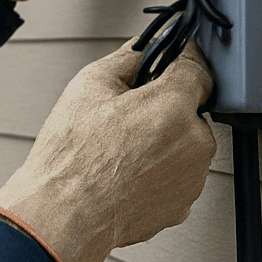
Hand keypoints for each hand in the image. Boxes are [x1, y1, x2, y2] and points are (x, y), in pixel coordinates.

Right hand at [0, 38, 215, 261]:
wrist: (63, 215)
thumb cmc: (71, 157)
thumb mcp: (90, 85)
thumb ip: (129, 57)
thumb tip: (146, 47)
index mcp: (174, 106)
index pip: (197, 67)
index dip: (179, 60)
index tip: (168, 60)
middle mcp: (194, 143)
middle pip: (190, 109)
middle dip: (164, 106)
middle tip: (125, 115)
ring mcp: (192, 179)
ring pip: (184, 144)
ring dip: (162, 140)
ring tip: (119, 150)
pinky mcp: (182, 206)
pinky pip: (176, 175)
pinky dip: (157, 171)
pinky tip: (124, 173)